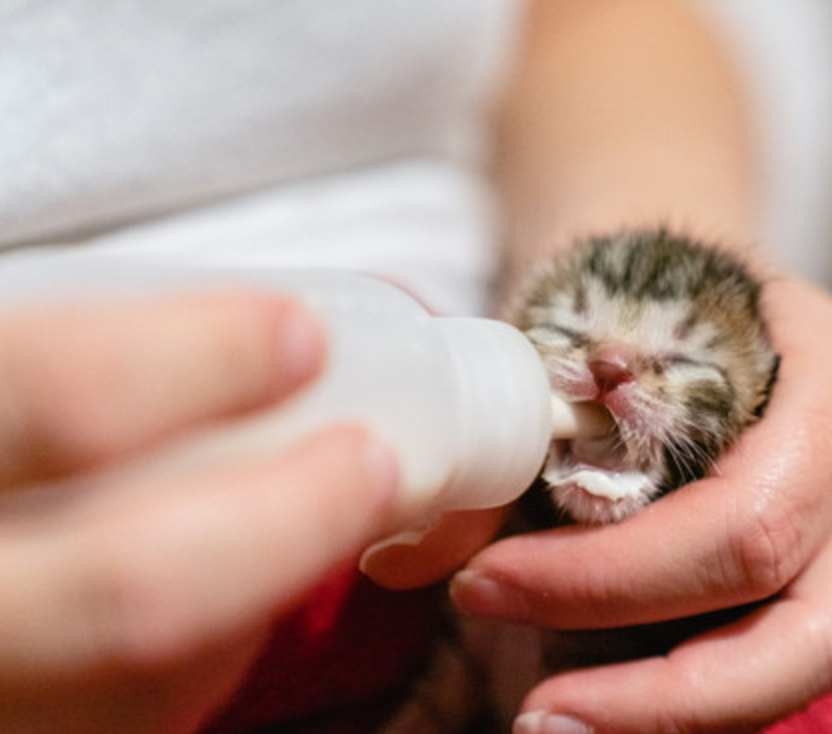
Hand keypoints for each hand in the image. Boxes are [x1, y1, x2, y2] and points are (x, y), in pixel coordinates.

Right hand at [0, 293, 397, 733]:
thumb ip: (51, 362)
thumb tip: (254, 323)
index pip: (53, 400)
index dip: (193, 362)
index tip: (300, 331)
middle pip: (131, 595)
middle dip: (288, 520)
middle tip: (368, 457)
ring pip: (139, 684)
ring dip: (256, 599)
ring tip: (310, 519)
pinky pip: (123, 729)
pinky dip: (200, 662)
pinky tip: (223, 602)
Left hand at [448, 277, 831, 733]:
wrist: (697, 286)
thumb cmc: (637, 304)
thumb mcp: (570, 339)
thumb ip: (497, 443)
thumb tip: (401, 558)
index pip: (746, 520)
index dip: (610, 582)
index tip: (482, 588)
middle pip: (819, 625)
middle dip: (668, 692)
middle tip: (535, 716)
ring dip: (703, 717)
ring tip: (572, 723)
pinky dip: (737, 706)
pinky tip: (640, 704)